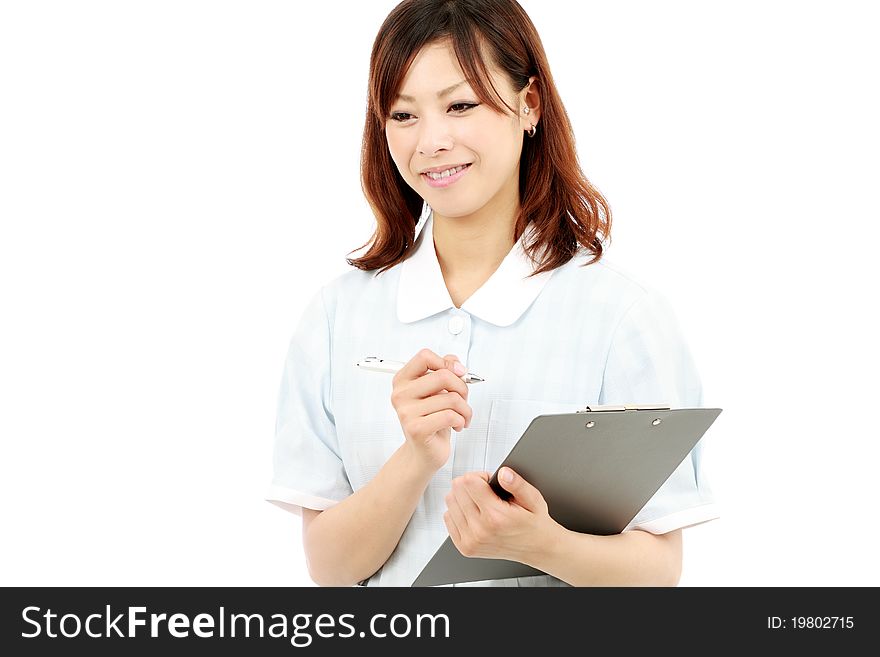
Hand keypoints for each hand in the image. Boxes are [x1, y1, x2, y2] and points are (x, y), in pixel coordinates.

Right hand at [390, 348, 473, 471]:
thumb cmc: (432, 420)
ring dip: (465, 409)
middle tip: (463, 400)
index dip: (446, 363)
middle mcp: (400, 394)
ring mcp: (406, 412)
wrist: (423, 453)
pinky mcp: (416, 428)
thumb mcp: (438, 392)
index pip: (425, 356)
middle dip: (462, 388)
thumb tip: (455, 363)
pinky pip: (450, 415)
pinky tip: (457, 426)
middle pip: (442, 376)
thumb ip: (445, 371)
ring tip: (462, 417)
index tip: (458, 373)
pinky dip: (461, 421)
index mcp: (403, 380)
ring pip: (451, 398)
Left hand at [443, 468, 557, 562]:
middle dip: (471, 484)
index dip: (480, 476)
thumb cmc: (534, 523)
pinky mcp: (465, 547)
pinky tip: (475, 513)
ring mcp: (470, 541)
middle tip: (486, 492)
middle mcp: (480, 530)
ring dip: (463, 497)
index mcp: (496, 517)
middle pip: (457, 489)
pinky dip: (459, 511)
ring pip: (450, 502)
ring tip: (481, 502)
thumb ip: (517, 484)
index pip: (469, 482)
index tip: (489, 482)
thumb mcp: (533, 499)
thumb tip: (503, 473)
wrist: (537, 549)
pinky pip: (448, 518)